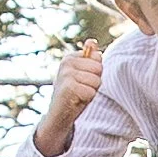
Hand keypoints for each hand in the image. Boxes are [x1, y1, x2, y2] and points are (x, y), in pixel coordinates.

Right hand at [37, 41, 104, 155]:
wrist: (58, 114)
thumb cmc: (74, 94)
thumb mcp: (84, 74)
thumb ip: (91, 58)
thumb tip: (92, 42)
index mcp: (70, 57)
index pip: (98, 59)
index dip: (95, 73)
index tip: (83, 80)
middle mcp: (66, 63)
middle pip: (99, 68)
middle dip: (94, 82)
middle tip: (81, 89)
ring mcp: (66, 74)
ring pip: (96, 81)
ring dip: (91, 91)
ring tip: (79, 94)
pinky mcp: (68, 87)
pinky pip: (91, 92)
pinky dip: (87, 99)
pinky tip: (76, 100)